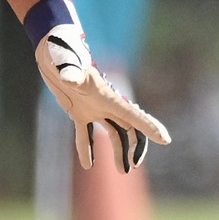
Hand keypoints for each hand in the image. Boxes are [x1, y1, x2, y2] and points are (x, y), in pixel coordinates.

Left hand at [31, 5, 170, 172]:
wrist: (52, 48)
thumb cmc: (62, 51)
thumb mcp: (66, 62)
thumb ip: (71, 71)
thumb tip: (70, 79)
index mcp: (108, 96)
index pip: (133, 116)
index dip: (150, 128)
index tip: (166, 140)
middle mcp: (104, 103)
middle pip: (129, 128)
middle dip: (135, 148)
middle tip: (132, 166)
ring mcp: (92, 108)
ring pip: (114, 133)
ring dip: (119, 152)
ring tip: (122, 171)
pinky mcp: (78, 111)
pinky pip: (86, 134)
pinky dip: (87, 148)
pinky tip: (87, 164)